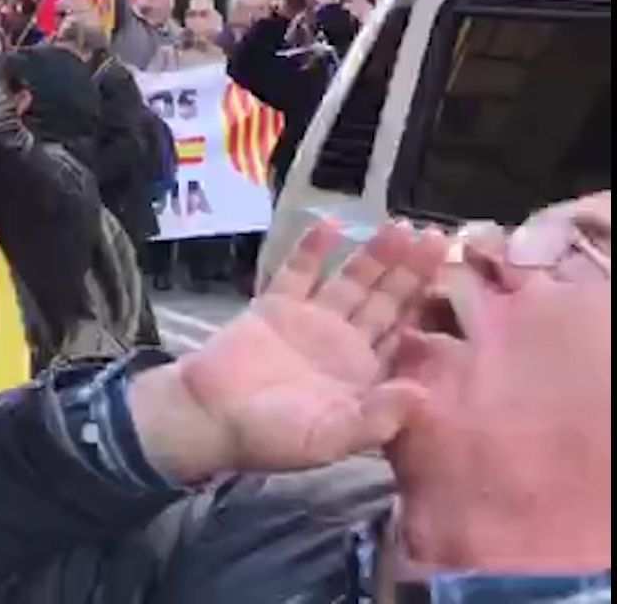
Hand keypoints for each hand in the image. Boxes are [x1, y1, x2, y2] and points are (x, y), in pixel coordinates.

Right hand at [128, 221, 445, 484]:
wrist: (207, 417)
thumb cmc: (271, 435)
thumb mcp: (330, 438)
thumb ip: (376, 417)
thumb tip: (422, 392)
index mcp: (364, 375)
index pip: (405, 333)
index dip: (428, 306)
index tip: (456, 275)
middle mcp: (343, 343)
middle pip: (385, 300)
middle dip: (410, 271)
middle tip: (437, 237)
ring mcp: (309, 321)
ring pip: (350, 281)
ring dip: (373, 255)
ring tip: (398, 226)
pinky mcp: (274, 306)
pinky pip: (298, 272)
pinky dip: (313, 250)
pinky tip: (330, 224)